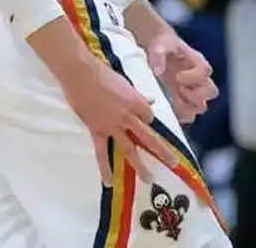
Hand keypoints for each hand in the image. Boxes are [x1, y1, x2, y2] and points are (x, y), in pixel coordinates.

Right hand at [58, 60, 175, 184]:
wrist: (81, 74)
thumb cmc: (103, 73)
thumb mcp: (125, 83)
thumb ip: (138, 96)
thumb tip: (150, 101)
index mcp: (137, 103)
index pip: (149, 117)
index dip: (147, 119)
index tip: (142, 120)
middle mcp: (129, 117)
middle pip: (149, 138)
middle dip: (162, 152)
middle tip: (173, 163)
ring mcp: (113, 126)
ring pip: (129, 150)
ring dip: (140, 166)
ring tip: (149, 179)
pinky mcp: (98, 131)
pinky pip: (103, 153)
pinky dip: (105, 168)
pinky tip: (109, 182)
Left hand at [146, 33, 218, 123]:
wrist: (160, 51)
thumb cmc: (165, 46)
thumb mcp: (161, 45)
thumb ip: (159, 55)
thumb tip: (158, 70)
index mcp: (198, 62)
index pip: (205, 71)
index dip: (193, 76)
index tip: (178, 76)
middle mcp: (200, 78)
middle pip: (211, 92)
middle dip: (195, 94)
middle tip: (179, 89)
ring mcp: (193, 91)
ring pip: (201, 107)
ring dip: (188, 107)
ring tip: (174, 101)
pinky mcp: (184, 101)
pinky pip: (189, 115)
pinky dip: (180, 116)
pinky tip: (169, 109)